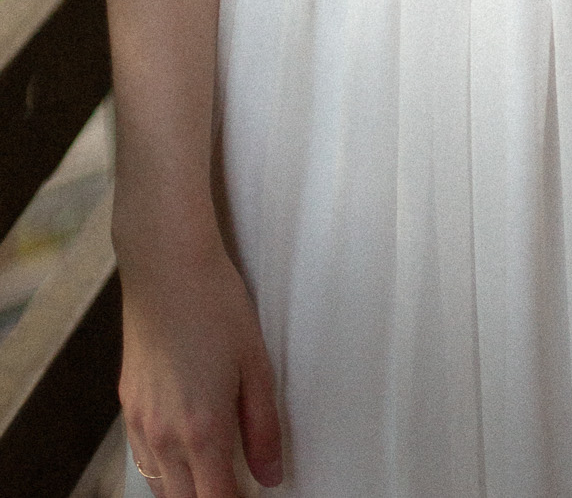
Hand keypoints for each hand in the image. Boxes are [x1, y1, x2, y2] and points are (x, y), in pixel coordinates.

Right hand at [120, 247, 283, 495]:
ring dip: (185, 491)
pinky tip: (182, 455)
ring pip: (160, 487)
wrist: (166, 270)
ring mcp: (141, 424)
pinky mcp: (127, 408)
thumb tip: (271, 474)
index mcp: (202, 429)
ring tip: (213, 476)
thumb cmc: (216, 307)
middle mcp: (164, 436)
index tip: (253, 496)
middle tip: (237, 486)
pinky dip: (163, 472)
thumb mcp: (256, 364)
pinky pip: (143, 461)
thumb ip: (263, 427)